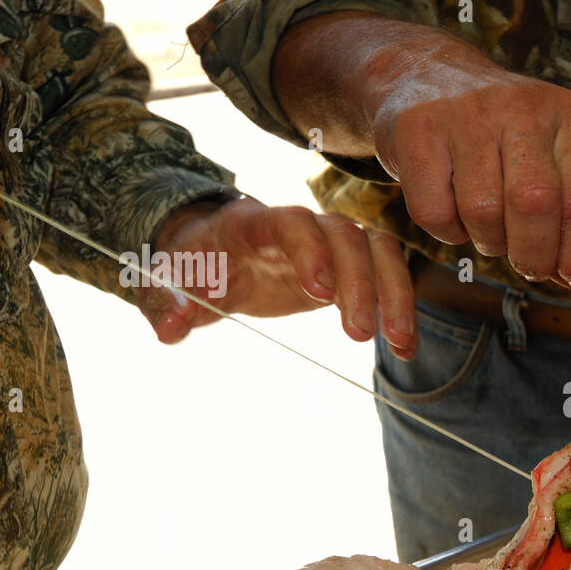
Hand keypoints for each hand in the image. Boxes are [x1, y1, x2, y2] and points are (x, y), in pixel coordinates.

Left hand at [137, 197, 413, 356]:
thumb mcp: (170, 282)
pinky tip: (405, 346)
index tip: (321, 294)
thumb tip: (171, 331)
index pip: (291, 224)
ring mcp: (330, 243)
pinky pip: (386, 273)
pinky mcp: (348, 266)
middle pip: (345, 236)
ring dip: (394, 293)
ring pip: (377, 251)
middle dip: (359, 282)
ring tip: (401, 342)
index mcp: (254, 224)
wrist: (218, 254)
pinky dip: (399, 305)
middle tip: (359, 335)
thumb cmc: (194, 266)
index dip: (310, 251)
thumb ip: (166, 303)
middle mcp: (301, 226)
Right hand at [272, 14, 570, 290]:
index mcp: (569, 116)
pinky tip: (453, 209)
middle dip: (534, 255)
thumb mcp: (552, 159)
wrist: (426, 75)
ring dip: (489, 242)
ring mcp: (467, 115)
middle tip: (529, 265)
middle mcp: (522, 108)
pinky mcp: (417, 130)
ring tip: (489, 227)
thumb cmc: (500, 136)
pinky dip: (448, 231)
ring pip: (484, 212)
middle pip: (535, 205)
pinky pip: (435, 213)